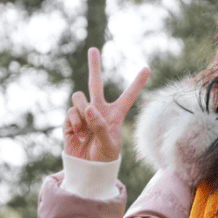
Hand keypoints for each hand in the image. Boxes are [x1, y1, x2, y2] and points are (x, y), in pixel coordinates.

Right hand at [63, 47, 149, 161]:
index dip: (138, 83)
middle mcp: (99, 110)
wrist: (87, 168)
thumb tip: (89, 108)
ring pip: (78, 98)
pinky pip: (70, 113)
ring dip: (81, 113)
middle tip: (94, 49)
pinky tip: (78, 135)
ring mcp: (84, 113)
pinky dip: (74, 123)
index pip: (129, 96)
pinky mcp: (71, 120)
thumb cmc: (105, 157)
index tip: (148, 68)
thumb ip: (101, 127)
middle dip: (95, 66)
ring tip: (85, 132)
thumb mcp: (109, 145)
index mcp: (116, 114)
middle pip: (96, 84)